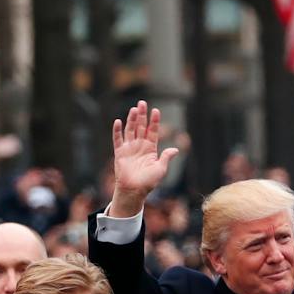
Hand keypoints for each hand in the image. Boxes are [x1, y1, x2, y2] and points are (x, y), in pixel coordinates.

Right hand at [107, 101, 178, 218]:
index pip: (152, 131)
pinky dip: (117, 130)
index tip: (156, 110)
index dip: (154, 121)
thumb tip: (176, 149)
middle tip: (142, 103)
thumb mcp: (160, 169)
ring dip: (132, 119)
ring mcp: (129, 148)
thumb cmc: (148, 182)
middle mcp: (140, 146)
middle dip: (142, 115)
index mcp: (150, 149)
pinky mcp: (120, 153)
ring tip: (134, 109)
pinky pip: (117, 139)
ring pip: (130, 130)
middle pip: (141, 127)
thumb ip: (166, 157)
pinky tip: (118, 121)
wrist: (134, 191)